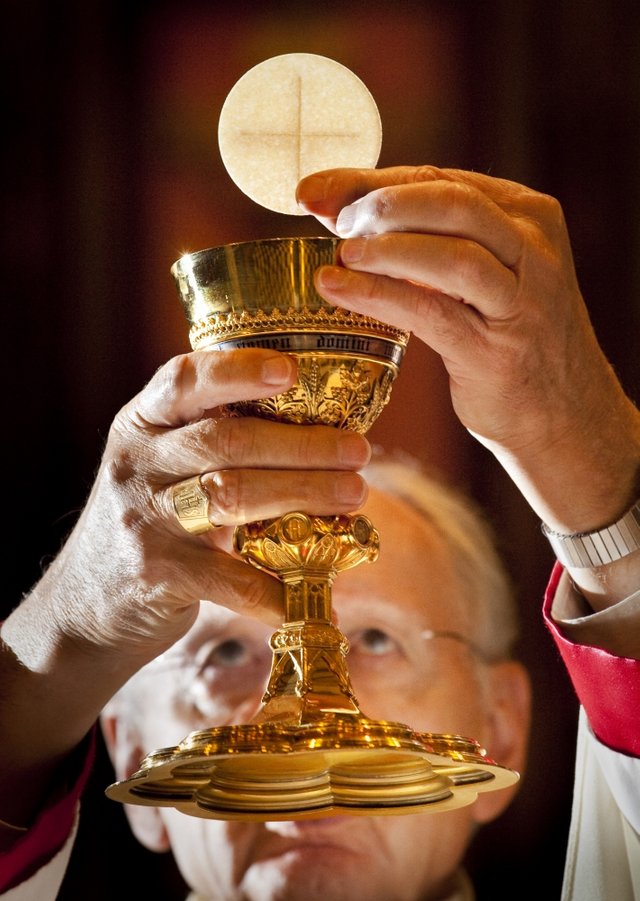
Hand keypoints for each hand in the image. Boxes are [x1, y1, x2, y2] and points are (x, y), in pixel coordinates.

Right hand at [0, 348, 369, 811]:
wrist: (87, 599)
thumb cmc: (150, 516)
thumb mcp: (163, 462)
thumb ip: (213, 438)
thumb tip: (320, 423)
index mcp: (144, 421)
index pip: (185, 379)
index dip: (239, 370)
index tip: (292, 370)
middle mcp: (138, 461)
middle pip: (226, 441)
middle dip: (301, 444)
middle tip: (359, 451)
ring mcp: (144, 516)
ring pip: (230, 496)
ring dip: (301, 494)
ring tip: (354, 494)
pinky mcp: (155, 572)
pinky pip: (225, 577)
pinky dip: (272, 586)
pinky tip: (311, 590)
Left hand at [297, 166, 639, 539]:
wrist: (561, 415)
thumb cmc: (505, 336)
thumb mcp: (479, 276)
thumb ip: (424, 240)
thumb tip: (337, 207)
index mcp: (528, 217)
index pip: (442, 179)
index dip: (372, 180)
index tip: (314, 189)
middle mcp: (533, 251)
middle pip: (451, 203)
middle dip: (382, 205)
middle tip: (335, 222)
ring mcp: (522, 302)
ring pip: (451, 255)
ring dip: (386, 248)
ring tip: (339, 252)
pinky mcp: (498, 353)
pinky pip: (433, 314)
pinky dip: (379, 297)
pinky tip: (338, 289)